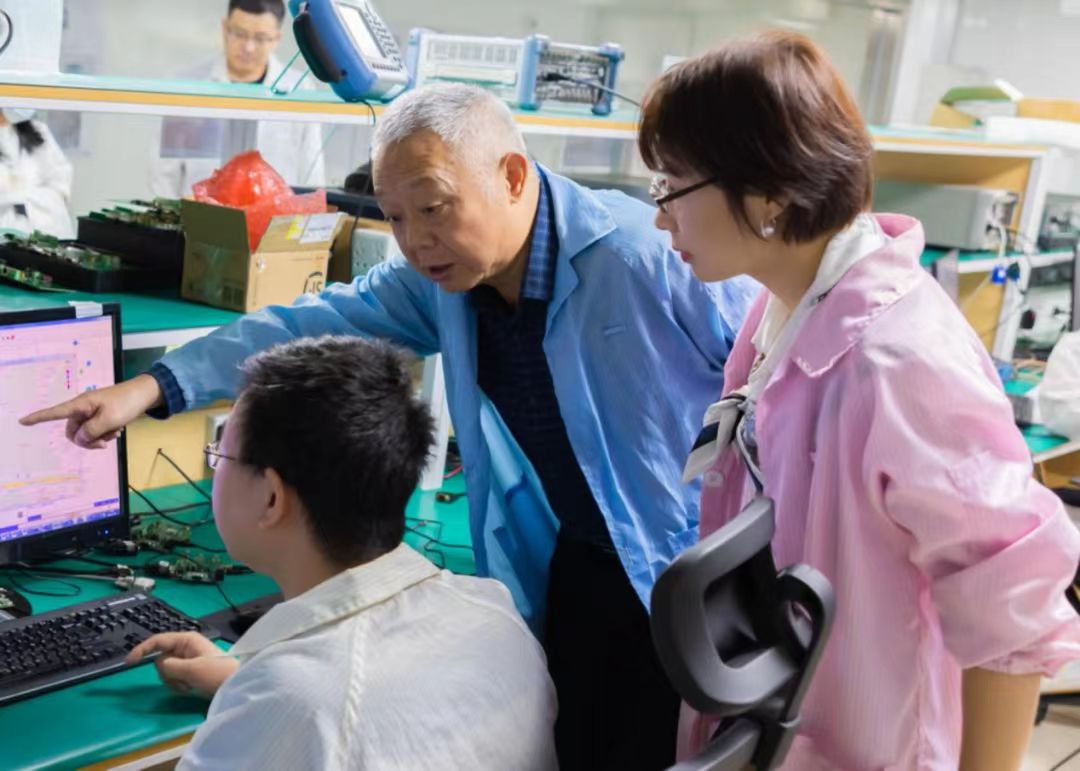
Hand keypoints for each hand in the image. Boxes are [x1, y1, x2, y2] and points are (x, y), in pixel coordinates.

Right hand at [19, 374, 163, 448]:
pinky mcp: (101, 416)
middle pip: (73, 432)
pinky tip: (118, 431)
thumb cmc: (127, 403)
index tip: (22, 421)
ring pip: (86, 434)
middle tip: (105, 442)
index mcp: (80, 405)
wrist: (145, 394)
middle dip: (87, 440)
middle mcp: (82, 408)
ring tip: (115, 433)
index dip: (38, 418)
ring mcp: (92, 413)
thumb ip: (91, 432)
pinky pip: (96, 431)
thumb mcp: (109, 420)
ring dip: (99, 437)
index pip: (54, 412)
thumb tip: (78, 439)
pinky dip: (105, 434)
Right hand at [126, 632, 239, 698]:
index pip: (158, 640)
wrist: (236, 685)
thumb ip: (169, 665)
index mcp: (186, 640)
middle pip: (160, 659)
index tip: (129, 662)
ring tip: (189, 685)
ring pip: (166, 671)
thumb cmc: (217, 673)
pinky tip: (191, 688)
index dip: (142, 649)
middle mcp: (185, 647)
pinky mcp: (190, 671)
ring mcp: (188, 660)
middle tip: (182, 680)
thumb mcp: (191, 669)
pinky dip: (178, 685)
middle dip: (167, 673)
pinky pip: (174, 678)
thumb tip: (160, 665)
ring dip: (174, 681)